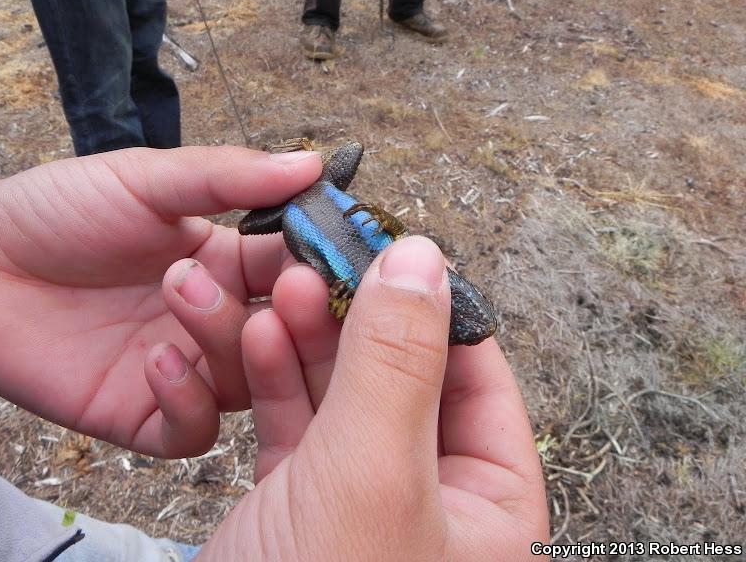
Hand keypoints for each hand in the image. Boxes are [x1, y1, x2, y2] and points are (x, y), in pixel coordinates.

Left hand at [0, 146, 319, 456]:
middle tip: (284, 288)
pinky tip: (155, 360)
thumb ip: (227, 177)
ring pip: (248, 382)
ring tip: (178, 291)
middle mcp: (217, 322)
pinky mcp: (144, 414)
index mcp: (230, 265)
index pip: (300, 273)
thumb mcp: (147, 179)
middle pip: (286, 338)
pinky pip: (195, 431)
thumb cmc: (58, 209)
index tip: (340, 256)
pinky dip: (189, 403)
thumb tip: (311, 163)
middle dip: (292, 317)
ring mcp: (186, 371)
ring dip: (225, 341)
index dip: (323, 268)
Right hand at [199, 237, 548, 559]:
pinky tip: (262, 337)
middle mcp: (435, 502)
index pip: (479, 376)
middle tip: (321, 260)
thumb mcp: (373, 474)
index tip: (389, 249)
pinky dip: (280, 380)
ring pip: (346, 394)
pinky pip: (300, 426)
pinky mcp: (302, 505)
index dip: (434, 306)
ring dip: (313, 339)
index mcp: (494, 506)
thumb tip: (423, 258)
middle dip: (360, 317)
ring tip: (284, 288)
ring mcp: (364, 501)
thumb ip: (398, 362)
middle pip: (404, 376)